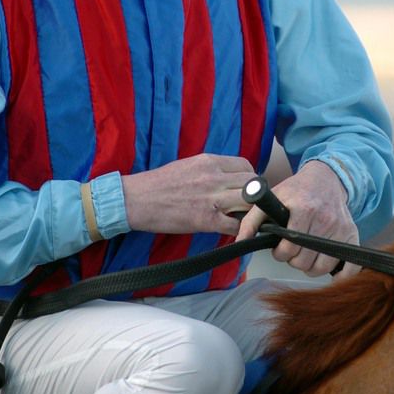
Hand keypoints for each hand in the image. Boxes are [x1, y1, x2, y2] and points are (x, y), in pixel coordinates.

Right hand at [121, 153, 255, 235]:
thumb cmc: (159, 183)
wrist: (137, 199)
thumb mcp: (188, 165)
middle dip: (256, 195)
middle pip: (253, 183)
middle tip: (250, 205)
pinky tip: (233, 231)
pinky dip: (239, 230)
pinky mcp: (206, 220)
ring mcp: (211, 198)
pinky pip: (235, 225)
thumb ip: (210, 169)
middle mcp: (213, 177)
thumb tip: (227, 178)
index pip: (245, 166)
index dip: (251, 178)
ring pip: (249, 202)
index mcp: (208, 161)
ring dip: (251, 212)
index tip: (248, 188)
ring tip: (245, 218)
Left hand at [236, 160, 359, 278]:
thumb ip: (253, 220)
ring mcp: (340, 229)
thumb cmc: (297, 190)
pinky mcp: (353, 235)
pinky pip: (350, 267)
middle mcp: (325, 219)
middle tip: (293, 248)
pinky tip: (329, 268)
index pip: (289, 248)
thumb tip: (241, 241)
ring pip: (322, 268)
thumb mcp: (272, 198)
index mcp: (303, 209)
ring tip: (306, 253)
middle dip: (294, 259)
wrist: (326, 179)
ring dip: (311, 267)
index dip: (280, 253)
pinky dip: (340, 275)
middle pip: (304, 262)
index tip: (279, 247)